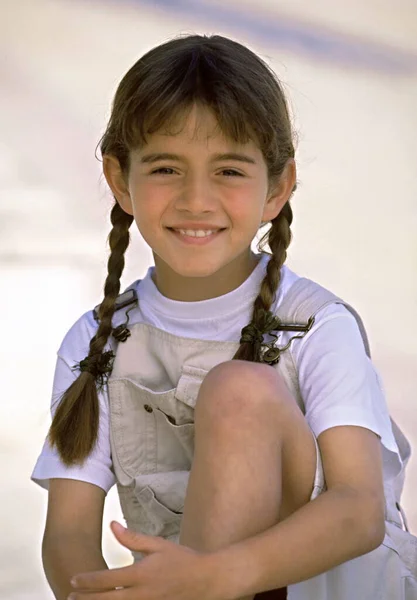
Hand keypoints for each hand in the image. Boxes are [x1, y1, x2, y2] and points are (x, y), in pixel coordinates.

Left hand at [68, 521, 218, 599]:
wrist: (207, 580)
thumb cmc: (183, 560)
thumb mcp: (157, 544)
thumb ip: (132, 537)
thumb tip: (112, 525)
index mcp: (142, 574)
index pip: (108, 579)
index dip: (88, 580)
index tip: (74, 579)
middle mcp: (143, 594)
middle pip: (107, 599)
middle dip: (86, 599)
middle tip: (70, 596)